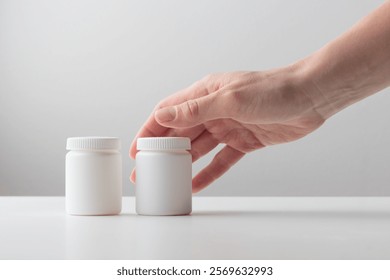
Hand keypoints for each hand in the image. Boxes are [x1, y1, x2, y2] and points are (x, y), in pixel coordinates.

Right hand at [130, 67, 324, 192]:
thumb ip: (196, 110)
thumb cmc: (274, 90)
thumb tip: (163, 116)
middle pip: (180, 132)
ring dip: (182, 163)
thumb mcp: (230, 99)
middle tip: (145, 170)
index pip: (169, 112)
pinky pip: (221, 160)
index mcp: (206, 94)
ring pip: (199, 148)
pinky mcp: (244, 141)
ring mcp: (228, 127)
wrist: (311, 97)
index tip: (137, 149)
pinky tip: (197, 183)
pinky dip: (209, 172)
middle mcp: (214, 110)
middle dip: (162, 151)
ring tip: (166, 179)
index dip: (150, 130)